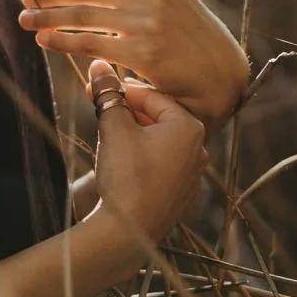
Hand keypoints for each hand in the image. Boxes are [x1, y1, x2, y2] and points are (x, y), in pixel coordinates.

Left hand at [19, 0, 248, 128]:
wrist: (225, 76)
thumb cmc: (193, 39)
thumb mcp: (172, 0)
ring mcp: (146, 23)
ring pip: (81, 16)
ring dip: (47, 17)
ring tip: (25, 19)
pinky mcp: (142, 53)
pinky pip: (91, 44)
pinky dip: (62, 41)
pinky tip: (44, 40)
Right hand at [88, 59, 207, 259]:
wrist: (128, 231)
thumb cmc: (125, 176)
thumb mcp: (114, 127)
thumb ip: (109, 94)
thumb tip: (99, 65)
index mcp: (189, 126)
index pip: (151, 96)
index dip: (121, 90)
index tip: (97, 89)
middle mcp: (199, 148)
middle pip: (158, 117)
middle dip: (128, 112)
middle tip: (100, 110)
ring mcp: (193, 174)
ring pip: (160, 141)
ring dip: (135, 134)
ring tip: (109, 135)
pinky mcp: (182, 194)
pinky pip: (163, 164)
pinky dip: (143, 157)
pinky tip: (123, 162)